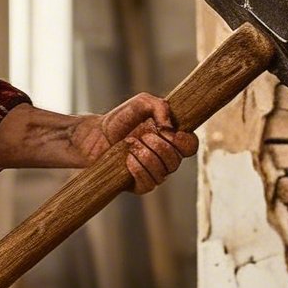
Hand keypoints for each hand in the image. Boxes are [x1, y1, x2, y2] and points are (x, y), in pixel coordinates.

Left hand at [73, 93, 197, 194]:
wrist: (95, 135)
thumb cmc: (120, 119)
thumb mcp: (141, 103)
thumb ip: (160, 106)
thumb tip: (170, 127)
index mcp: (171, 139)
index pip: (191, 146)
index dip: (185, 141)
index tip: (169, 132)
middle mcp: (165, 158)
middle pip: (176, 160)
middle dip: (158, 146)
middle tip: (142, 135)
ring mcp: (154, 172)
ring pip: (162, 172)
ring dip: (145, 155)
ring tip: (130, 144)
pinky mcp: (140, 185)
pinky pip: (149, 183)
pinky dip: (138, 169)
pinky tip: (127, 159)